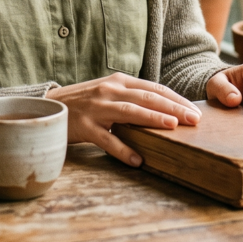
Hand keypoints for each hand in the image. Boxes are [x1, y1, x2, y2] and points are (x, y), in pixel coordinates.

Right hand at [46, 74, 200, 166]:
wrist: (47, 107)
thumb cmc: (83, 102)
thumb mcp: (108, 92)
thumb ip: (131, 96)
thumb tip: (163, 107)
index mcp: (118, 81)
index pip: (153, 88)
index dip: (175, 99)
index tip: (194, 110)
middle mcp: (109, 91)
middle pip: (147, 98)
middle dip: (173, 107)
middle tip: (194, 119)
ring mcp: (96, 108)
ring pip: (130, 113)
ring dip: (153, 119)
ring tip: (173, 127)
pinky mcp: (84, 126)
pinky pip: (107, 140)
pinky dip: (123, 150)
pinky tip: (137, 160)